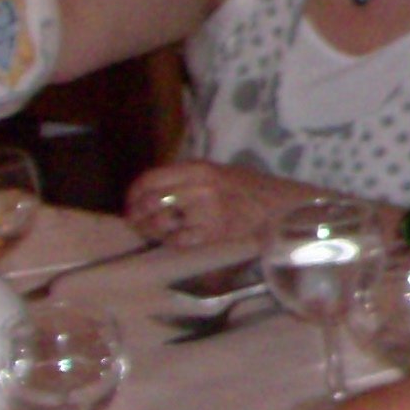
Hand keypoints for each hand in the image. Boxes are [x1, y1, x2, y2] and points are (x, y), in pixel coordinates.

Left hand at [123, 159, 314, 249]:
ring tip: (154, 231)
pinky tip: (176, 238)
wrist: (279, 207)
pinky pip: (178, 240)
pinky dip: (172, 241)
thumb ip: (186, 178)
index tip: (130, 203)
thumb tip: (149, 191)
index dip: (134, 193)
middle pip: (151, 202)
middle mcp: (198, 187)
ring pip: (161, 223)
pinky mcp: (212, 232)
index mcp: (198, 168)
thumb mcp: (216, 171)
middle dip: (138, 214)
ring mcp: (205, 211)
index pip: (150, 179)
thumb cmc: (248, 188)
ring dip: (152, 230)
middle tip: (137, 221)